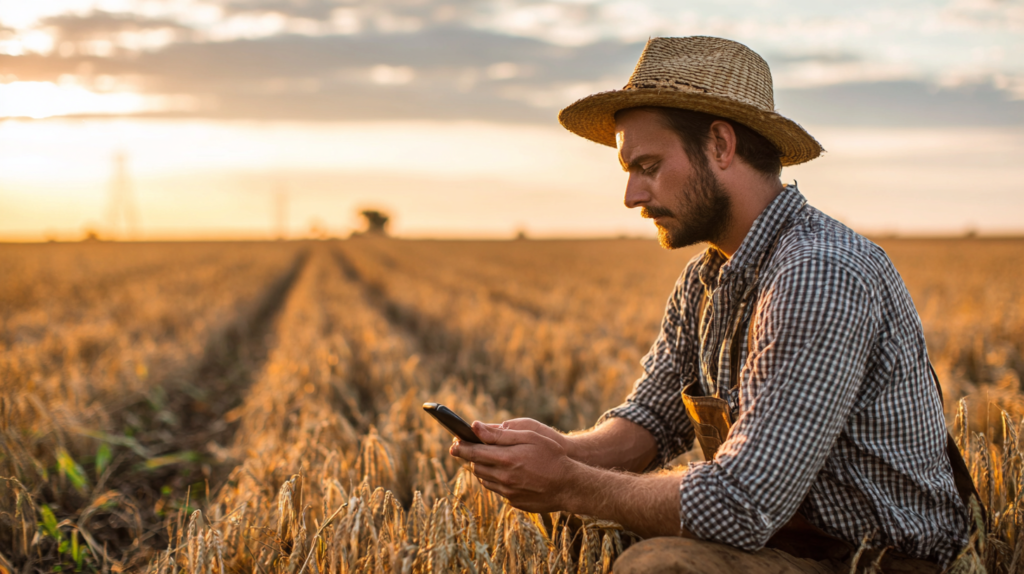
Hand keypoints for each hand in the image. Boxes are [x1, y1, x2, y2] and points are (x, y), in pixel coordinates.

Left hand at [450, 421, 579, 512]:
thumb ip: (500, 434)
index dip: (460, 447)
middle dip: (473, 457)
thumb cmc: (553, 455)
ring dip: (485, 469)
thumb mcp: (529, 436)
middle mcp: (504, 478)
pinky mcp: (515, 501)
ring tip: (494, 460)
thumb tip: (475, 427)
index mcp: (506, 459)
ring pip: (486, 479)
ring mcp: (509, 492)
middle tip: (473, 448)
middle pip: (477, 467)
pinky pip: (499, 490)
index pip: (473, 453)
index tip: (453, 443)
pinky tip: (509, 473)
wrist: (570, 485)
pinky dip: (498, 480)